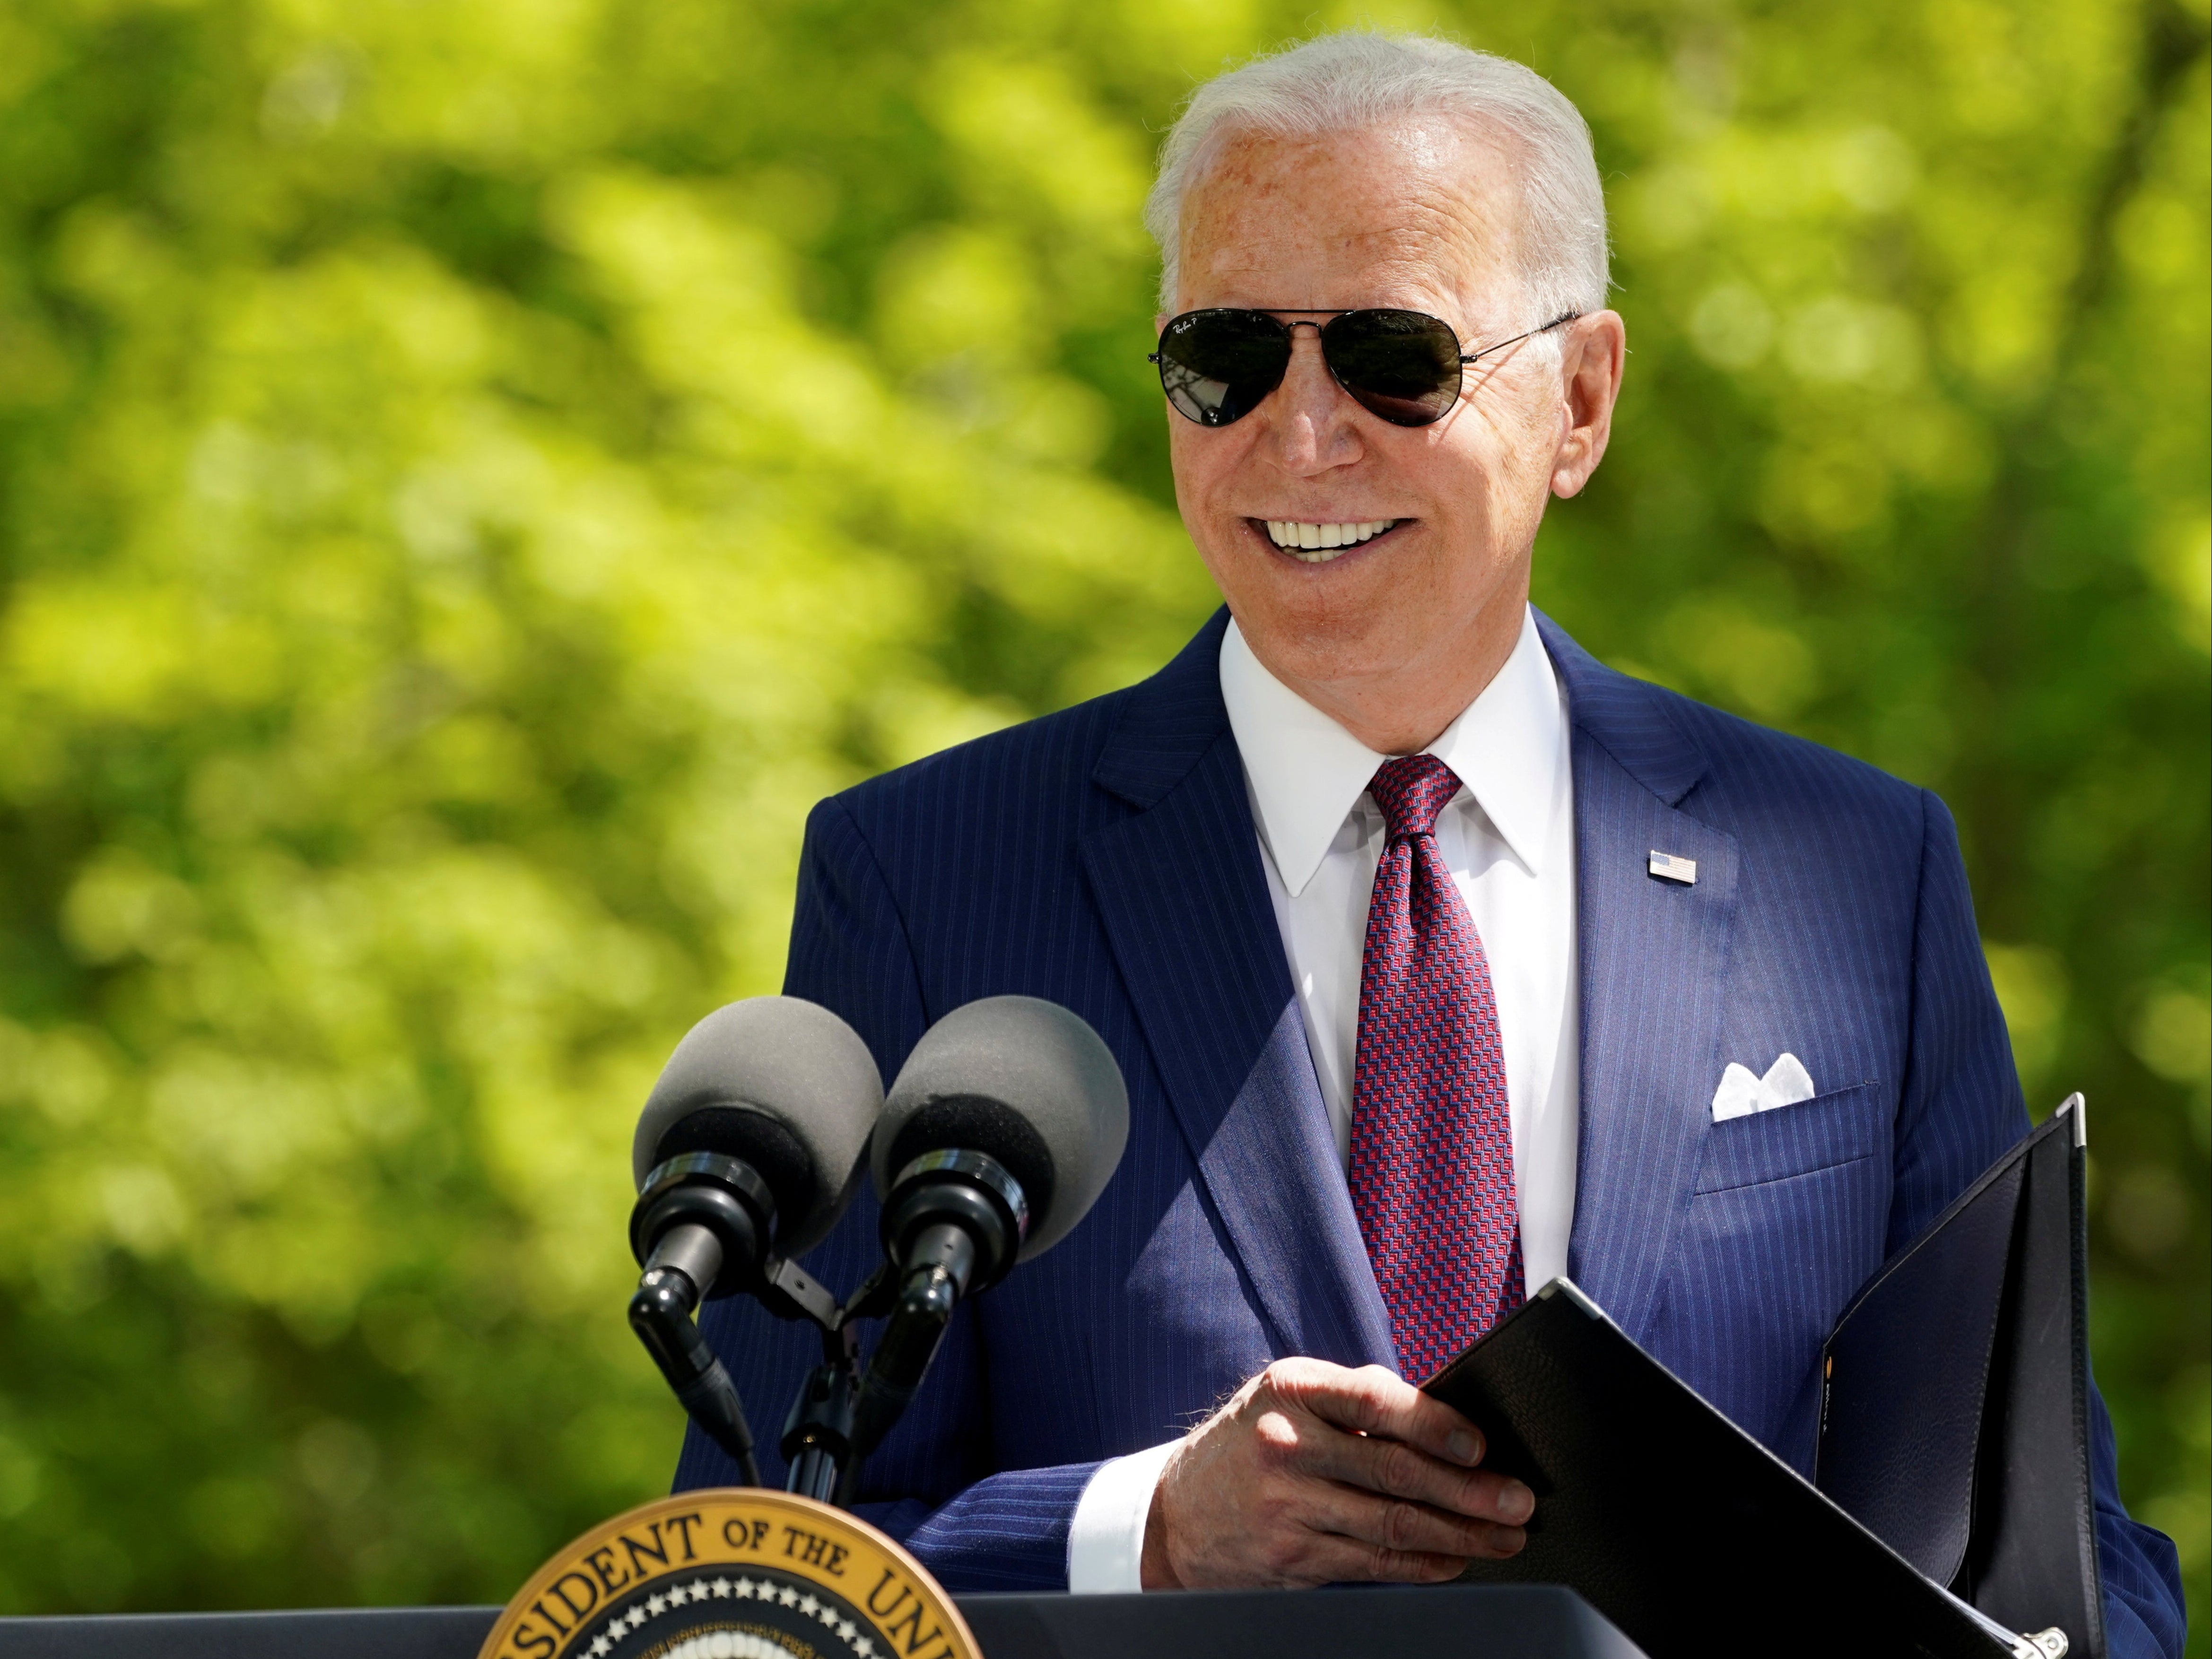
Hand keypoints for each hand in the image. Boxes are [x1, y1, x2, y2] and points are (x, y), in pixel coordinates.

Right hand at [1138, 1357, 1531, 1589]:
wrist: (1178, 1512)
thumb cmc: (1254, 1439)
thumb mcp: (1290, 1396)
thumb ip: (1358, 1397)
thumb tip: (1446, 1415)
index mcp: (1292, 1389)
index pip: (1374, 1402)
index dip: (1435, 1424)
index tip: (1483, 1444)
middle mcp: (1287, 1445)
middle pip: (1394, 1472)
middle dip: (1469, 1492)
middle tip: (1518, 1502)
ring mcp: (1288, 1505)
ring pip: (1392, 1525)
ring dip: (1461, 1535)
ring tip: (1504, 1537)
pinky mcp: (1294, 1556)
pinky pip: (1374, 1563)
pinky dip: (1423, 1564)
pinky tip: (1456, 1560)